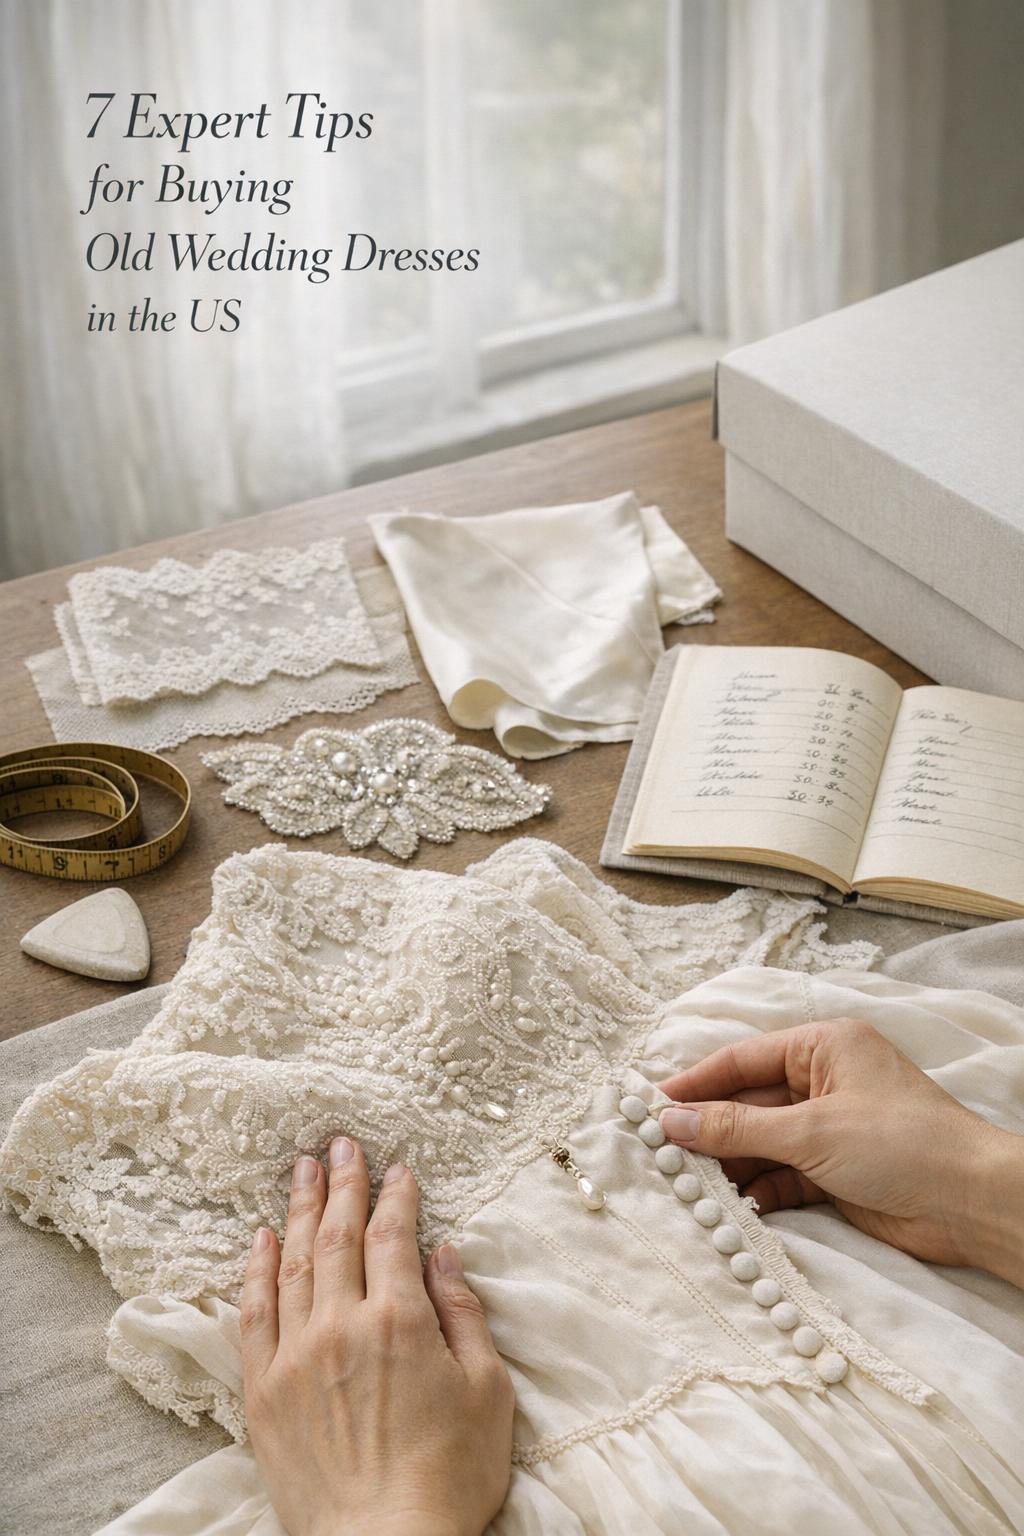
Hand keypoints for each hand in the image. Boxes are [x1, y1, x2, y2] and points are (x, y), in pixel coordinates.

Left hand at [241, 1140, 513, 1535]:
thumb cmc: (448, 1478)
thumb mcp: (487, 1392)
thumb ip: (464, 1315)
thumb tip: (444, 1255)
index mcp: (399, 1321)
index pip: (392, 1236)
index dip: (396, 1196)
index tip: (399, 1168)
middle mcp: (341, 1326)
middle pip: (338, 1236)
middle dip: (342, 1184)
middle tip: (339, 1144)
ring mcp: (296, 1356)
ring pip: (294, 1264)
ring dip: (301, 1211)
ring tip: (302, 1172)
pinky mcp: (264, 1391)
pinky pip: (253, 1314)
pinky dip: (255, 1270)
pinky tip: (261, 1238)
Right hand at [657, 1016, 1023, 1285]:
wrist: (971, 1203)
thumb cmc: (901, 1144)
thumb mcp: (809, 1131)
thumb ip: (734, 1128)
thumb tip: (671, 1121)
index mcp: (824, 1046)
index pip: (743, 1059)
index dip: (695, 1083)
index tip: (651, 1105)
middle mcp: (826, 1081)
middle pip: (749, 1102)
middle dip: (709, 1129)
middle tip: (661, 1153)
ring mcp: (833, 1128)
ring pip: (763, 1142)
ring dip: (731, 1165)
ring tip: (689, 1186)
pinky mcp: (838, 1172)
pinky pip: (784, 1175)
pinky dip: (760, 1190)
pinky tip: (735, 1208)